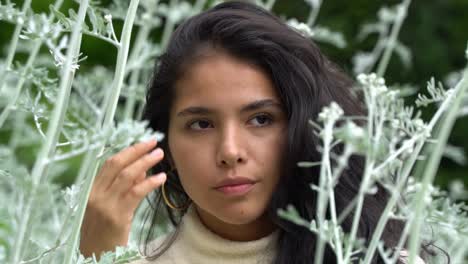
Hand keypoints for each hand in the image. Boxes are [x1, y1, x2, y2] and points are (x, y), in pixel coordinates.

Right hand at [79, 140, 165, 258]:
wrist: (94, 256)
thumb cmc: (102, 232)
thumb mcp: (109, 207)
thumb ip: (124, 187)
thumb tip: (142, 169)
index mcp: (91, 190)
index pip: (109, 163)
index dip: (127, 151)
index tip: (142, 142)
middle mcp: (96, 194)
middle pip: (116, 164)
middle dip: (136, 150)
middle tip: (153, 142)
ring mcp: (105, 205)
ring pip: (126, 176)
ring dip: (145, 162)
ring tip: (159, 155)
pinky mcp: (117, 216)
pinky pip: (135, 193)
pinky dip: (149, 183)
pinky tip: (161, 178)